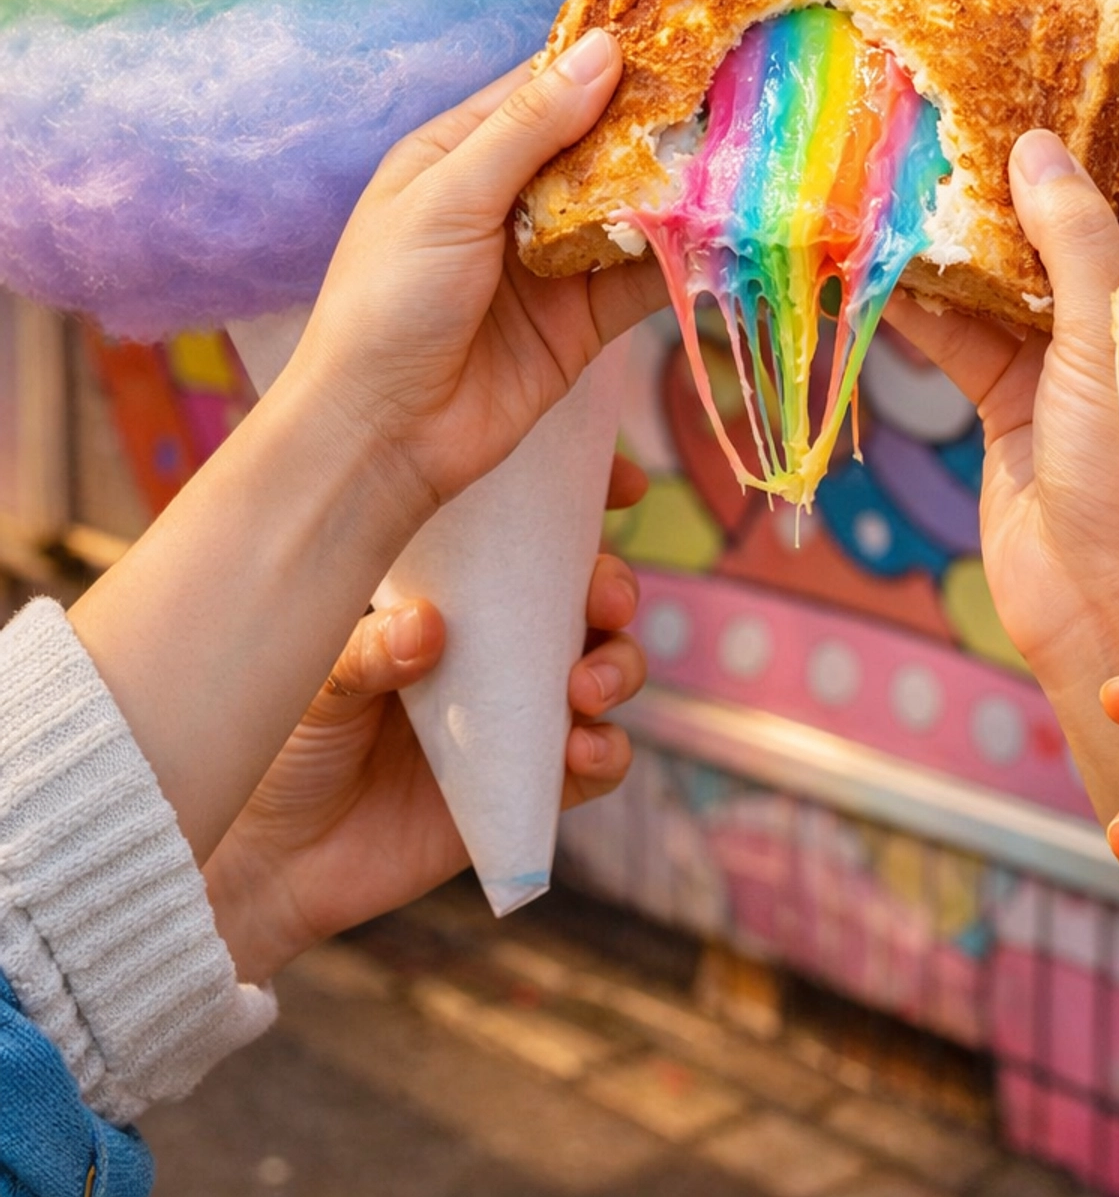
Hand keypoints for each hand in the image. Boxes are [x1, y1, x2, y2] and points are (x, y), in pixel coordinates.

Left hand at [71, 35, 665, 862]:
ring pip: (628, 209)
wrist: (380, 439)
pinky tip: (727, 231)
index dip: (607, 62)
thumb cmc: (386, 304)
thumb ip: (528, 128)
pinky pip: (641, 277)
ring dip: (677, 189)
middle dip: (657, 125)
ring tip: (746, 153)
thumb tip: (601, 48)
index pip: (545, 89)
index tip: (680, 33)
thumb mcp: (449, 198)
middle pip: (598, 146)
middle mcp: (510, 198)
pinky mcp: (582, 319)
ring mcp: (550, 259)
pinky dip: (681, 258)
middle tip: (735, 90)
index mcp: (461, 153)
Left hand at [204, 458, 649, 986]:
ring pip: (607, 669)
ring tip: (586, 689)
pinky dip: (607, 753)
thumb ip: (369, 649)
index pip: (526, 533)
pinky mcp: (526, 787)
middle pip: (586, 596)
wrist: (269, 858)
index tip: (625, 484)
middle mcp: (495, 648)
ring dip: (619, 667)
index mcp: (451, 595)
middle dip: (614, 587)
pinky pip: (596, 763)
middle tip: (605, 601)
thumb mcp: (317, 677)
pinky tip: (583, 752)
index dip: (584, 501)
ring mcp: (516, 715)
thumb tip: (429, 628)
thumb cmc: (283, 739)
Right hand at [884, 139, 1118, 825]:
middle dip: (999, 181)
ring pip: (1003, 279)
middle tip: (932, 117)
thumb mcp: (1112, 343)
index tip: (1015, 83)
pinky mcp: (1011, 410)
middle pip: (1060, 226)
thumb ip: (1073, 240)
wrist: (1108, 632)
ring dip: (949, 240)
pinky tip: (872, 261)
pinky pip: (963, 337)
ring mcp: (1069, 367)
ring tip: (886, 174)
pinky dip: (920, 304)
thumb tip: (1035, 143)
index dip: (1080, 139)